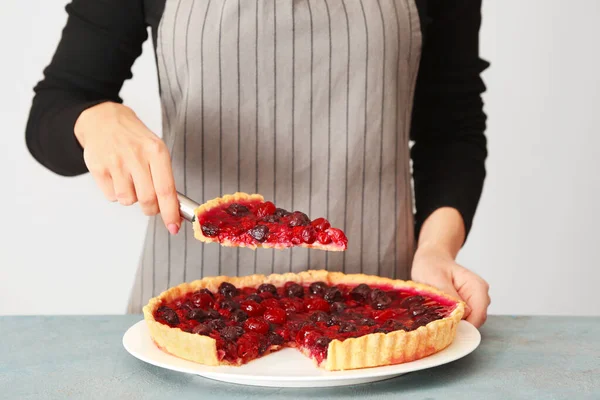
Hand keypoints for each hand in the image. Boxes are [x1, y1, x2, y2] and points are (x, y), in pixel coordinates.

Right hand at [74, 102, 180, 233]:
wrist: (103, 119)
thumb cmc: (134, 138)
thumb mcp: (155, 150)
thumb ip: (164, 177)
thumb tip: (173, 208)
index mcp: (156, 151)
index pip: (166, 190)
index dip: (170, 213)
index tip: (173, 227)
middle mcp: (136, 156)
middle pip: (147, 200)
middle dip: (151, 209)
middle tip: (150, 204)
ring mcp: (115, 162)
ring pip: (128, 200)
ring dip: (131, 198)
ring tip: (130, 181)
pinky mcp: (98, 168)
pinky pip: (111, 196)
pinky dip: (116, 193)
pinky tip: (116, 177)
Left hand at [411, 245, 490, 327]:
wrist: (430, 260)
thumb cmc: (432, 265)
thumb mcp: (436, 278)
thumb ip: (450, 297)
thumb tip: (460, 315)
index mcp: (477, 287)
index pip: (478, 316)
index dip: (464, 325)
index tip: (445, 328)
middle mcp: (479, 296)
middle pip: (474, 321)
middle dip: (457, 325)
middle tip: (436, 321)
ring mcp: (474, 302)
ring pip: (468, 322)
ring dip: (452, 322)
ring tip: (434, 313)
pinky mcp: (466, 307)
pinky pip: (461, 320)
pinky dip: (450, 319)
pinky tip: (437, 312)